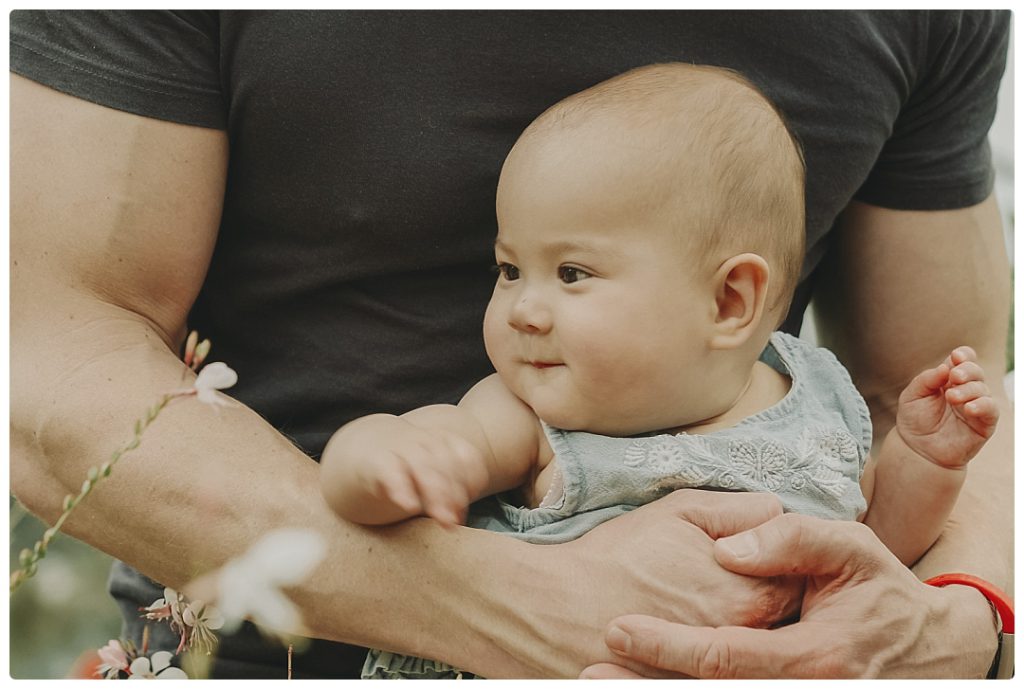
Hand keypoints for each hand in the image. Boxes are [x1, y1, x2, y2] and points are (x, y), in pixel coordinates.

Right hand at [326, 414, 488, 525]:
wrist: (359, 449)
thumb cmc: (404, 469)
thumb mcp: (429, 476)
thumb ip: (446, 495)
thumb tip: (456, 520)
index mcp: (442, 441)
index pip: (466, 456)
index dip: (472, 479)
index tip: (470, 500)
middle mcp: (424, 441)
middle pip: (445, 463)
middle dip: (454, 493)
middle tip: (455, 521)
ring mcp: (400, 448)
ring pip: (423, 467)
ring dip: (436, 495)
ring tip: (443, 520)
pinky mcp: (376, 461)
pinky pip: (391, 472)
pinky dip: (402, 488)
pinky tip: (409, 505)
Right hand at [518, 490, 801, 676]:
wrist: (551, 609)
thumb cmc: (614, 557)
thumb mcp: (678, 511)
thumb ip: (739, 510)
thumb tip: (777, 512)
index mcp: (748, 597)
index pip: (800, 587)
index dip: (789, 570)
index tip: (774, 563)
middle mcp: (741, 643)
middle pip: (785, 629)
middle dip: (774, 608)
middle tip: (743, 589)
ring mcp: (710, 676)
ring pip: (755, 662)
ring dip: (752, 639)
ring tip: (715, 611)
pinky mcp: (679, 687)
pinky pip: (716, 677)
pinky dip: (716, 664)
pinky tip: (694, 642)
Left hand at [579, 513, 998, 677]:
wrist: (930, 652)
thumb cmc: (882, 592)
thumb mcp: (850, 550)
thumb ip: (791, 540)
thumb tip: (729, 546)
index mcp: (812, 659)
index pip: (722, 657)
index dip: (666, 645)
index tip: (617, 627)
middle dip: (644, 687)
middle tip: (584, 674)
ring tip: (597, 684)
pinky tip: (650, 683)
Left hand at [896, 346, 998, 467]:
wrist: (918, 449)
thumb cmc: (914, 420)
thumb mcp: (912, 396)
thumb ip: (926, 380)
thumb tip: (945, 367)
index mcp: (949, 379)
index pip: (964, 360)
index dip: (964, 356)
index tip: (955, 357)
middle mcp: (966, 390)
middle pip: (976, 372)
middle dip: (967, 371)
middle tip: (954, 377)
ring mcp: (976, 406)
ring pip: (983, 390)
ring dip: (969, 390)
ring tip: (952, 398)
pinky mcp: (984, 424)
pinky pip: (991, 410)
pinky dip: (983, 406)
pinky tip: (969, 408)